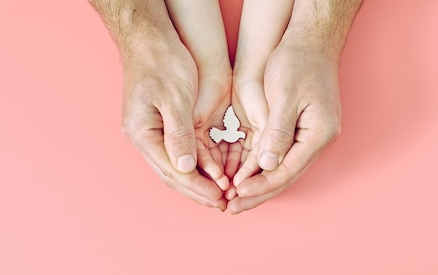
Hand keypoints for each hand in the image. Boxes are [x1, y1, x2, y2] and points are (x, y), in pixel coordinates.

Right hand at [121, 34, 226, 209]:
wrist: (150, 40)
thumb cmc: (161, 62)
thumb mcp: (175, 97)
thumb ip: (179, 135)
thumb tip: (186, 168)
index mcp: (142, 133)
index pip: (172, 170)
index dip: (197, 187)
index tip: (219, 199)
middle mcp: (142, 137)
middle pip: (171, 174)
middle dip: (197, 190)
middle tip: (222, 204)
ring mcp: (148, 132)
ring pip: (174, 165)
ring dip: (196, 181)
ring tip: (218, 194)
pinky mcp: (158, 125)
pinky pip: (176, 152)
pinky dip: (194, 164)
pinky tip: (209, 172)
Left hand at [228, 40, 341, 213]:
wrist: (309, 41)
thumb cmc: (298, 62)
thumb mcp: (285, 95)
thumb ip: (277, 132)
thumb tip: (267, 165)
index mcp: (317, 134)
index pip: (285, 170)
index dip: (260, 186)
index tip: (236, 196)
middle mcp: (315, 140)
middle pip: (283, 177)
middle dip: (256, 194)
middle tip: (231, 209)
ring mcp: (306, 137)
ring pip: (279, 170)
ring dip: (256, 186)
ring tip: (233, 200)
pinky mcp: (295, 130)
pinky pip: (275, 156)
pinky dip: (258, 169)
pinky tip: (242, 179)